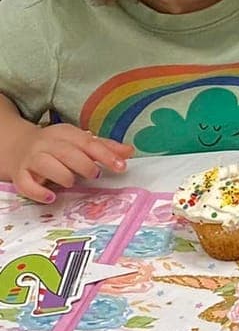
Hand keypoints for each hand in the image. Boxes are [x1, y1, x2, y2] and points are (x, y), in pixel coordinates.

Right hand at [9, 125, 132, 203]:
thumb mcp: (79, 142)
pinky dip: (38, 192)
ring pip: (45, 164)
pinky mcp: (19, 174)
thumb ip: (104, 147)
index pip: (87, 142)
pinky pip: (26, 184)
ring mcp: (31, 159)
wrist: (17, 146)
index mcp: (64, 133)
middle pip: (67, 152)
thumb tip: (129, 151)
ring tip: (71, 182)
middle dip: (85, 165)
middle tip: (95, 175)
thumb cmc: (57, 147)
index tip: (121, 166)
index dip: (106, 154)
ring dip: (63, 176)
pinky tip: (51, 197)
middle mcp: (46, 144)